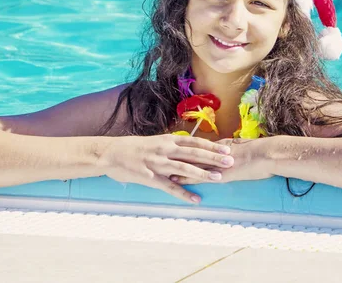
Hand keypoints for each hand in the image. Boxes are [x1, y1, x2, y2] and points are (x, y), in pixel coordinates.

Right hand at [100, 134, 234, 203]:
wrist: (111, 153)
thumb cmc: (132, 147)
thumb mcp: (154, 141)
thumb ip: (170, 145)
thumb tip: (185, 146)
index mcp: (167, 140)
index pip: (194, 142)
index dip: (211, 146)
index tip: (226, 149)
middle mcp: (165, 150)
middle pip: (194, 153)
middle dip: (213, 158)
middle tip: (230, 161)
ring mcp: (158, 164)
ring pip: (185, 168)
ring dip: (203, 173)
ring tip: (218, 178)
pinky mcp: (151, 178)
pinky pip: (170, 187)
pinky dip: (184, 194)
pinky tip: (196, 199)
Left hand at [170, 138, 272, 184]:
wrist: (270, 155)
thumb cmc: (262, 153)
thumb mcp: (244, 148)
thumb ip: (232, 149)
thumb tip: (225, 149)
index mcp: (221, 145)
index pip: (198, 145)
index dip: (183, 146)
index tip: (169, 146)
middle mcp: (215, 152)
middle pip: (189, 152)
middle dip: (174, 155)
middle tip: (158, 155)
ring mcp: (217, 163)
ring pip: (191, 163)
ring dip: (175, 167)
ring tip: (160, 168)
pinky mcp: (220, 174)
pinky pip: (200, 176)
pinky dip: (186, 179)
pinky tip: (175, 182)